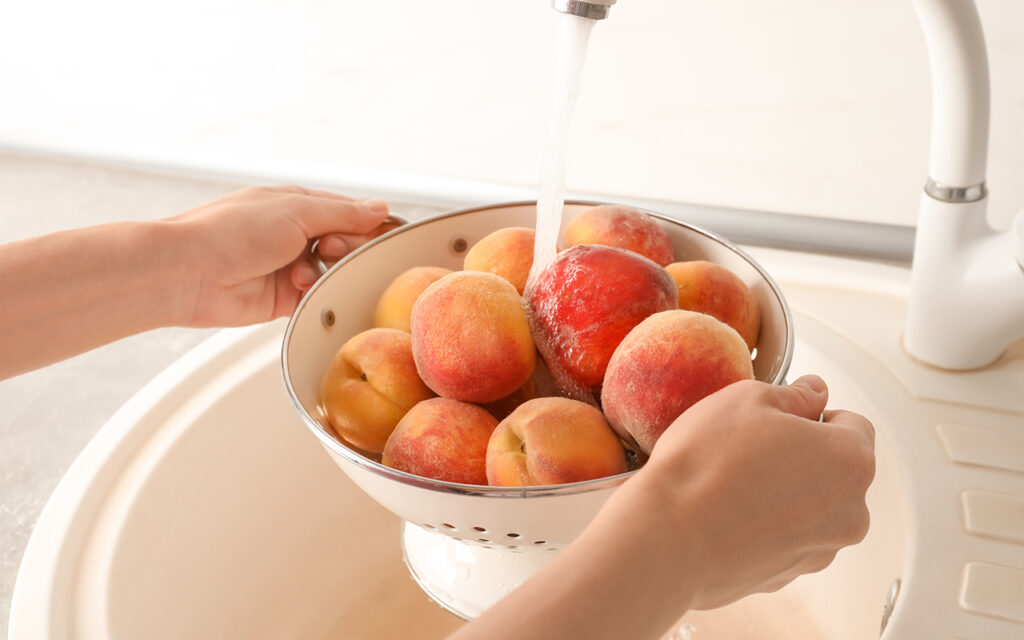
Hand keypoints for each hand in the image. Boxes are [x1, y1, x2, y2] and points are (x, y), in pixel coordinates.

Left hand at [169, 186, 390, 326]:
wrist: (188, 273)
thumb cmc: (231, 232)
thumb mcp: (294, 210)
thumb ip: (343, 213)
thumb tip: (381, 209)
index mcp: (298, 204)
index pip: (350, 213)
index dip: (367, 225)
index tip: (377, 235)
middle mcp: (296, 234)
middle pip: (347, 244)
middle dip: (345, 247)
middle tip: (327, 249)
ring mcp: (290, 267)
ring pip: (334, 272)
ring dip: (327, 272)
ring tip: (303, 271)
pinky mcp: (284, 299)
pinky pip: (317, 298)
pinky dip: (317, 295)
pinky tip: (301, 288)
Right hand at [634, 374, 874, 609]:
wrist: (666, 537)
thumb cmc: (706, 467)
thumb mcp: (748, 400)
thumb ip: (794, 395)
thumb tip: (812, 394)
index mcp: (851, 462)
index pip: (854, 424)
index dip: (815, 414)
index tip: (784, 416)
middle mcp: (848, 513)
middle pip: (836, 471)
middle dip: (803, 456)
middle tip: (752, 446)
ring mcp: (819, 551)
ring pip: (810, 508)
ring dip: (784, 493)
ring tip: (733, 481)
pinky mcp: (785, 576)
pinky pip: (783, 539)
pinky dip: (764, 526)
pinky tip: (726, 513)